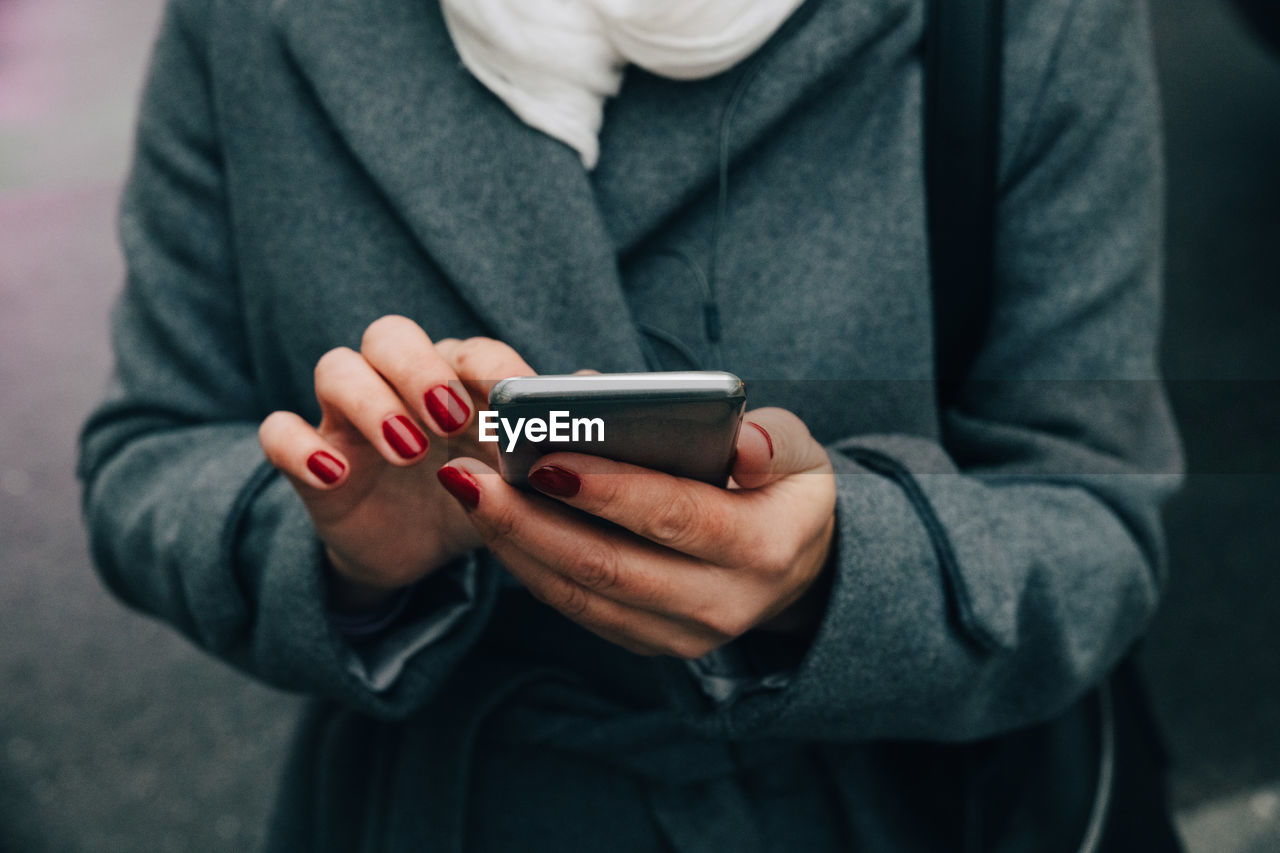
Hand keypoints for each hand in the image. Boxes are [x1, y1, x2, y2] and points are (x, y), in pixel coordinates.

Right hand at [257, 317, 534, 609]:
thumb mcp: (520, 475)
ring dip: (369, 402)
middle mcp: (398, 383)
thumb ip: (554, 434)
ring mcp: (348, 419)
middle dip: (420, 368)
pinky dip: (300, 448)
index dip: (489, 366)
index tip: (516, 400)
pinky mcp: (312, 461)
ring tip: (408, 451)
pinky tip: (333, 476)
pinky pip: (279, 434)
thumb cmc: (480, 494)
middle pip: (389, 335)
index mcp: (456, 378)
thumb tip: (597, 392)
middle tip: (451, 417)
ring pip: (335, 368)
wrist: (420, 552)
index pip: (468, 349)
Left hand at [435, 408, 836, 658]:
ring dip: (514, 543)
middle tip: (471, 474)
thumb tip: (742, 443)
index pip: (676, 517)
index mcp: (764, 549)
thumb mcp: (800, 455)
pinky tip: (493, 521)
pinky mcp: (645, 641)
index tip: (543, 458)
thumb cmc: (783, 490)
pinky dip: (528, 564)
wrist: (796, 567)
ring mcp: (679, 635)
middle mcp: (721, 605)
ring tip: (466, 489)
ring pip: (580, 594)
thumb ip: (774, 440)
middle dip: (531, 520)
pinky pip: (575, 608)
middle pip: (609, 567)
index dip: (609, 490)